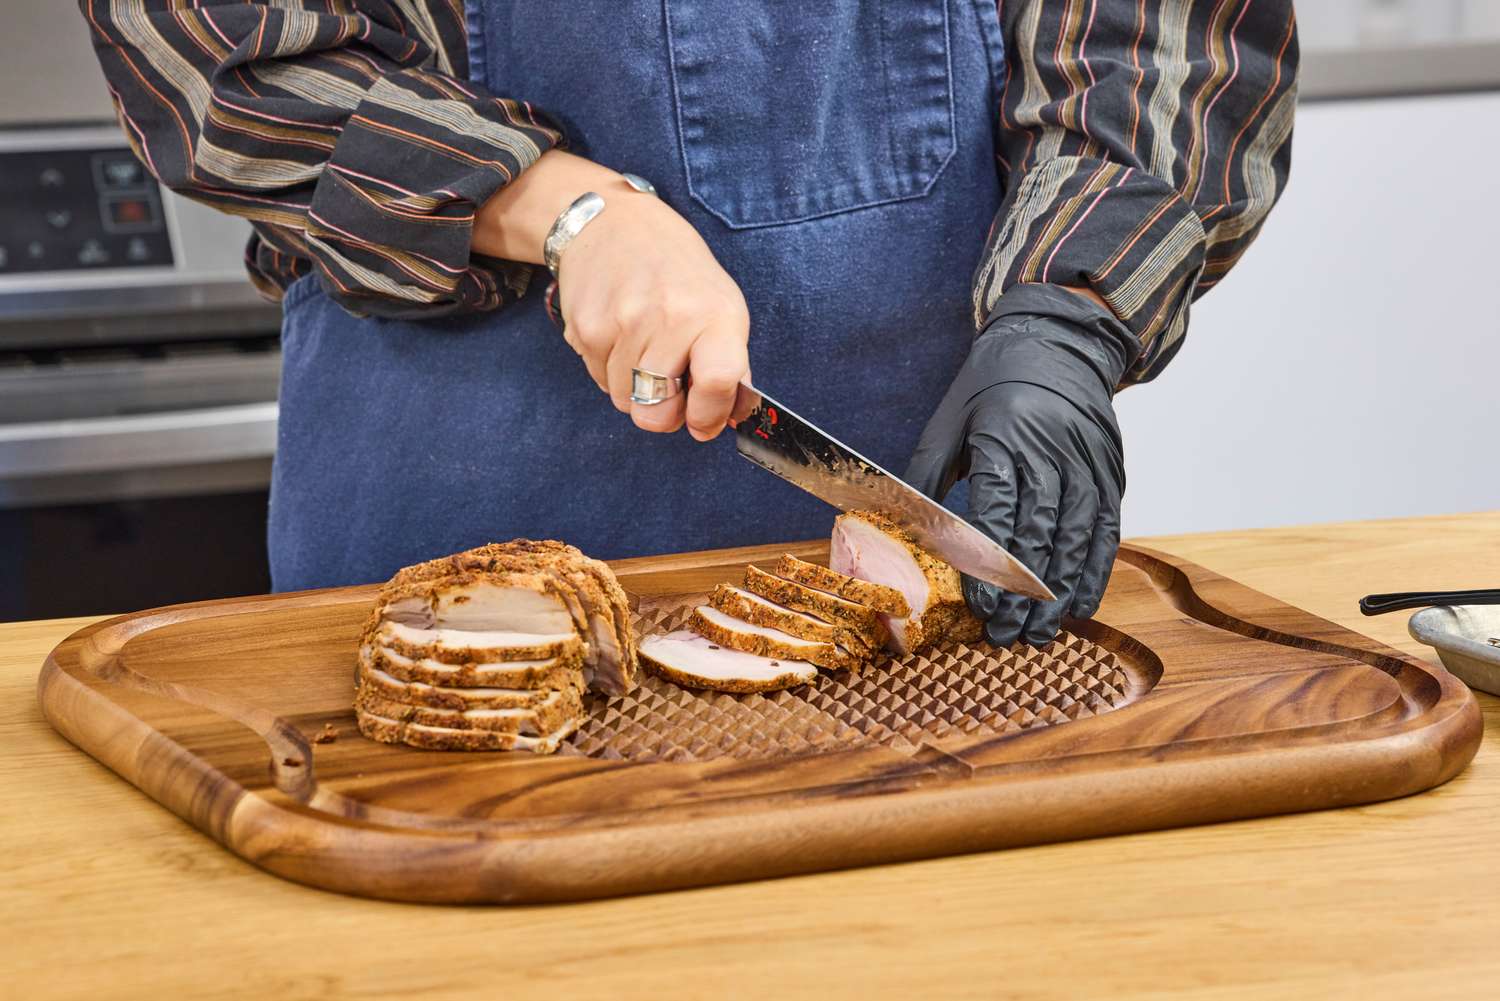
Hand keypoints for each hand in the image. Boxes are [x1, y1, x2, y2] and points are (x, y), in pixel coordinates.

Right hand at [473, 151, 748, 439]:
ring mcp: (620, 325)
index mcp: (713, 315)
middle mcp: (667, 319)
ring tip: (645, 347)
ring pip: (624, 402)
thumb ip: (730, 365)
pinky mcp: (584, 329)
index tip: (703, 420)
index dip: (708, 415)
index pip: (717, 383)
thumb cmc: (677, 269)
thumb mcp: (722, 305)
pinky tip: (621, 335)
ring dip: (636, 389)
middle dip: (665, 412)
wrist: (612, 223)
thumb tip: (727, 418)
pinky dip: (612, 370)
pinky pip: (600, 381)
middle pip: (657, 414)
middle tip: (670, 384)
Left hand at [904, 284, 1132, 646]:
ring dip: (1059, 591)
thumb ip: (925, 477)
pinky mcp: (1110, 472)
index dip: (991, 561)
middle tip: (1006, 634)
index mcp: (1004, 434)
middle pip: (1040, 531)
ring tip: (1039, 632)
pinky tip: (1079, 604)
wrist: (1057, 341)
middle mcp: (1051, 449)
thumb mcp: (948, 421)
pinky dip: (1094, 570)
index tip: (981, 604)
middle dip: (1023, 591)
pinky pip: (1106, 529)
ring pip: (1076, 537)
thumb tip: (901, 533)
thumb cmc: (992, 384)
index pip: (999, 507)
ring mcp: (1086, 462)